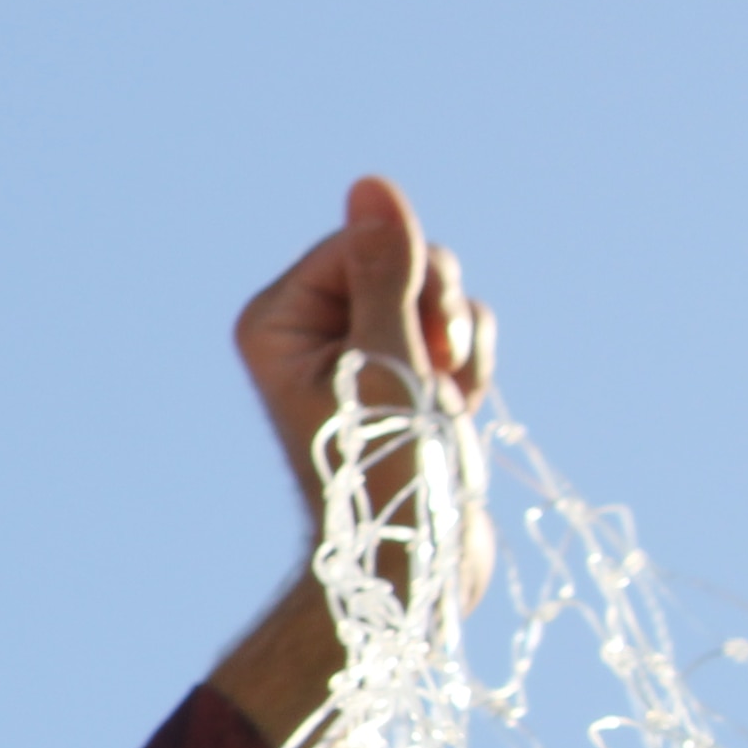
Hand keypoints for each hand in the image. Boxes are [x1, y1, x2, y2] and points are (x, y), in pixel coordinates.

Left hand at [206, 175, 497, 742]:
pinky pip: (457, 324)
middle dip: (438, 314)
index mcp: (277, 319)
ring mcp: (358, 348)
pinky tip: (456, 412)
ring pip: (440, 292)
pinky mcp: (402, 369)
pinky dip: (470, 366)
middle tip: (430, 379)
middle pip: (406, 257)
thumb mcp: (390, 361)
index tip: (412, 348)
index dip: (407, 284)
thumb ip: (388, 270)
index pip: (364, 238)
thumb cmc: (389, 475)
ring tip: (441, 406)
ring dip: (460, 344)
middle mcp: (310, 327)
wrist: (418, 563)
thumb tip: (371, 184)